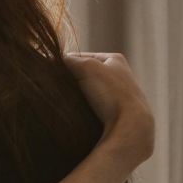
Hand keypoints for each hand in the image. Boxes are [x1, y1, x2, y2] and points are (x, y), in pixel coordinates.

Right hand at [63, 52, 154, 166]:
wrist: (130, 125)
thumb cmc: (110, 92)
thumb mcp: (86, 67)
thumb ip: (69, 60)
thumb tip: (52, 61)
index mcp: (115, 60)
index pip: (82, 57)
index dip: (66, 64)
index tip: (55, 74)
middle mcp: (120, 74)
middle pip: (86, 74)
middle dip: (73, 80)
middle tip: (60, 87)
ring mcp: (119, 94)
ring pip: (89, 91)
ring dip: (78, 95)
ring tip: (68, 101)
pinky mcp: (118, 112)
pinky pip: (94, 106)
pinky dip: (85, 107)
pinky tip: (79, 112)